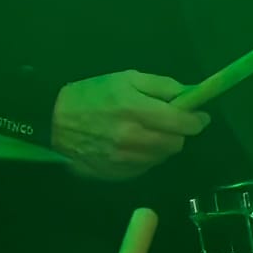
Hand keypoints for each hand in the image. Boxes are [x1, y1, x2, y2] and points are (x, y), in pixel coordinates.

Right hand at [50, 70, 208, 181]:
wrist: (54, 122)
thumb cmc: (92, 94)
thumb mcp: (127, 77)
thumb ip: (162, 86)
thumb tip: (192, 94)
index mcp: (136, 109)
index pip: (182, 124)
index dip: (196, 120)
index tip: (198, 115)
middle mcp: (133, 138)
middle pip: (176, 144)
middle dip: (178, 132)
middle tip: (168, 121)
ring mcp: (125, 160)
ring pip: (162, 157)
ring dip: (162, 144)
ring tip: (146, 131)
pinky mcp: (117, 175)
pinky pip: (145, 167)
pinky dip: (146, 156)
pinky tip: (131, 144)